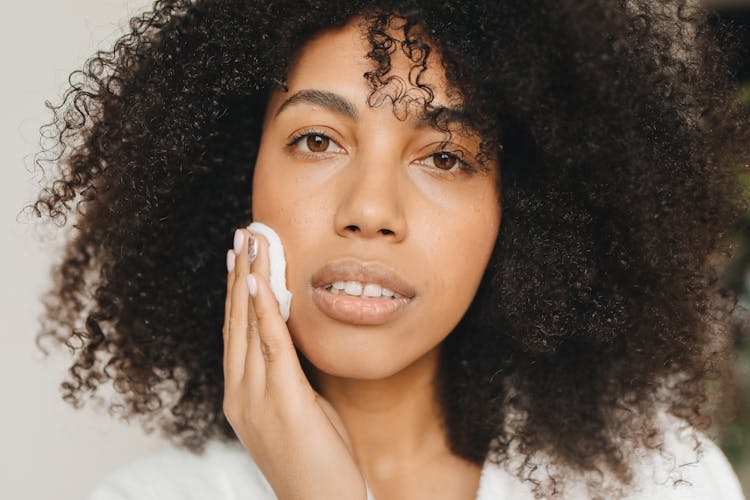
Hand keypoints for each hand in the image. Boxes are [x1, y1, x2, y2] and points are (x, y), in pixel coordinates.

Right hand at [222, 228, 368, 499]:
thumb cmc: (319, 464)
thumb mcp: (301, 412)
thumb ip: (292, 378)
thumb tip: (294, 343)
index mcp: (241, 399)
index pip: (235, 335)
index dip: (237, 295)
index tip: (239, 260)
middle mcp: (240, 395)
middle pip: (235, 322)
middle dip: (239, 276)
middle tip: (241, 236)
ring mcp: (256, 400)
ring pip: (248, 325)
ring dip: (250, 279)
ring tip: (250, 243)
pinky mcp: (283, 402)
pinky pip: (271, 344)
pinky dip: (264, 309)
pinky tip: (262, 280)